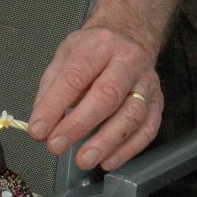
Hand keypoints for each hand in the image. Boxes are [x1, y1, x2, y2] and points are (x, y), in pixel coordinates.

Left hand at [29, 25, 164, 171]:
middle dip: (79, 124)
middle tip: (57, 146)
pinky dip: (129, 149)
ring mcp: (147, 82)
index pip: (75, 76)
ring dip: (106, 141)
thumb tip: (41, 126)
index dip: (54, 105)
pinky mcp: (158, 102)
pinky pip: (148, 128)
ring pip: (132, 114)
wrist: (131, 36)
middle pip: (107, 95)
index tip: (38, 130)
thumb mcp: (65, 55)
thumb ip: (51, 89)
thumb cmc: (94, 50)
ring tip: (84, 160)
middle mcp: (128, 60)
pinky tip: (109, 160)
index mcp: (100, 45)